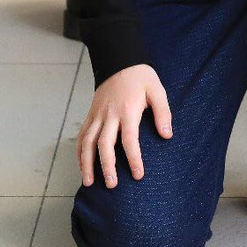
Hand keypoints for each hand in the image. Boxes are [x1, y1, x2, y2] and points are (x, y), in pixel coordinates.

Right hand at [77, 64, 171, 188]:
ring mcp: (97, 115)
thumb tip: (167, 135)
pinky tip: (81, 165)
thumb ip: (163, 113)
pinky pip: (82, 135)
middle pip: (104, 145)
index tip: (138, 175)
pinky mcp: (90, 114)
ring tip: (89, 182)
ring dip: (87, 163)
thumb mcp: (158, 90)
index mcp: (128, 110)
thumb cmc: (142, 77)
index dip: (133, 159)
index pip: (129, 140)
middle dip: (107, 167)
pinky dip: (79, 152)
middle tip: (112, 185)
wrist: (120, 61)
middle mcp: (109, 115)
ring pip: (87, 143)